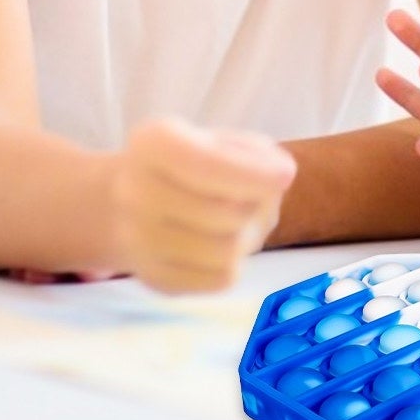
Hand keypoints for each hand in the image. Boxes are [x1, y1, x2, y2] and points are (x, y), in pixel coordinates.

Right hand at [111, 119, 294, 293]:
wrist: (139, 199)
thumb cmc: (196, 164)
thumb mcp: (227, 140)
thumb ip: (259, 154)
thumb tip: (281, 177)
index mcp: (153, 143)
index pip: (208, 165)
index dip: (254, 174)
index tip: (285, 176)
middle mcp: (134, 191)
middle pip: (227, 213)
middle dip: (255, 206)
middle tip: (252, 199)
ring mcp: (136, 239)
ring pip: (226, 252)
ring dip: (247, 238)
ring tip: (237, 223)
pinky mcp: (152, 277)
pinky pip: (220, 280)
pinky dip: (233, 264)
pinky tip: (218, 245)